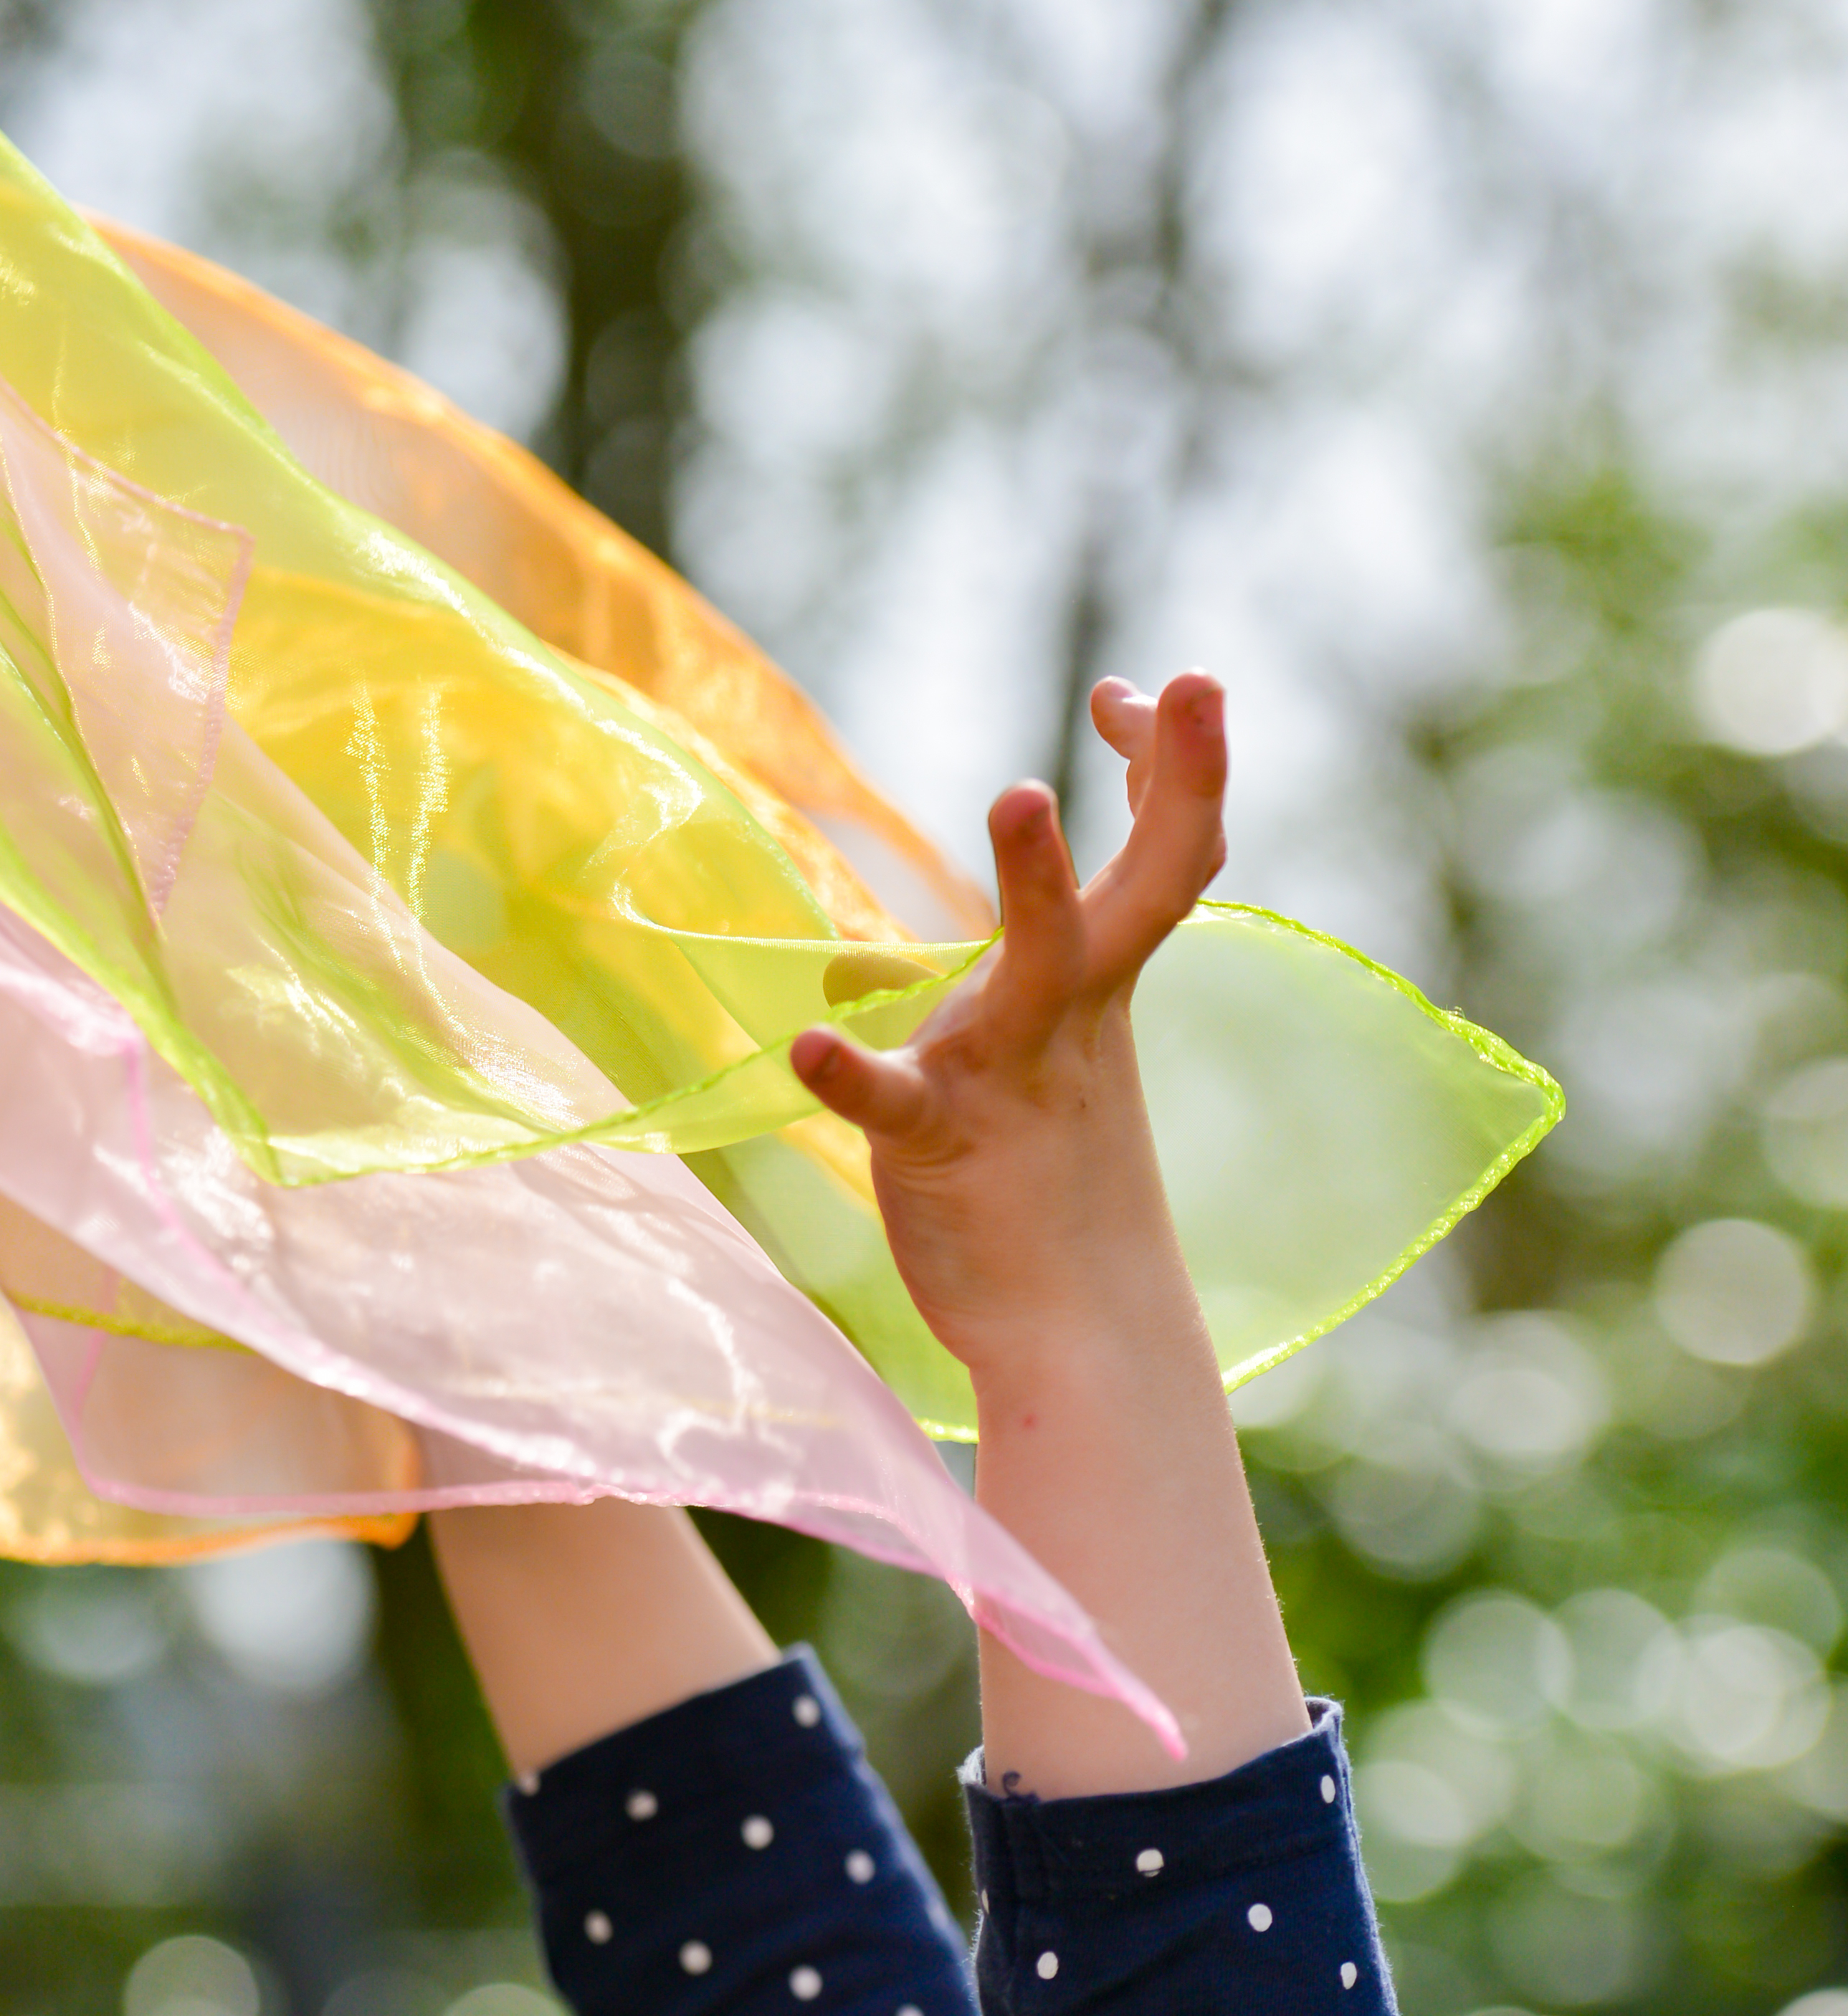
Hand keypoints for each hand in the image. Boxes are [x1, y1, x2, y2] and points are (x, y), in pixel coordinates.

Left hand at [797, 675, 1304, 1786]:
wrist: (1074, 1335)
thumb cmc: (1044, 1193)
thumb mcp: (1004, 1076)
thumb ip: (926, 1006)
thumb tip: (843, 971)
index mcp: (1101, 989)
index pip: (1162, 855)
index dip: (1167, 765)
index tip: (1134, 690)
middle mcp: (1073, 1014)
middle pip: (1152, 886)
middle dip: (1183, 781)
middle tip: (1202, 680)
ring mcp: (1012, 1072)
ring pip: (1032, 966)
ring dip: (1030, 885)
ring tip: (1019, 796)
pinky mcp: (942, 1142)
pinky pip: (896, 1100)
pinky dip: (857, 1071)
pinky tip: (814, 1044)